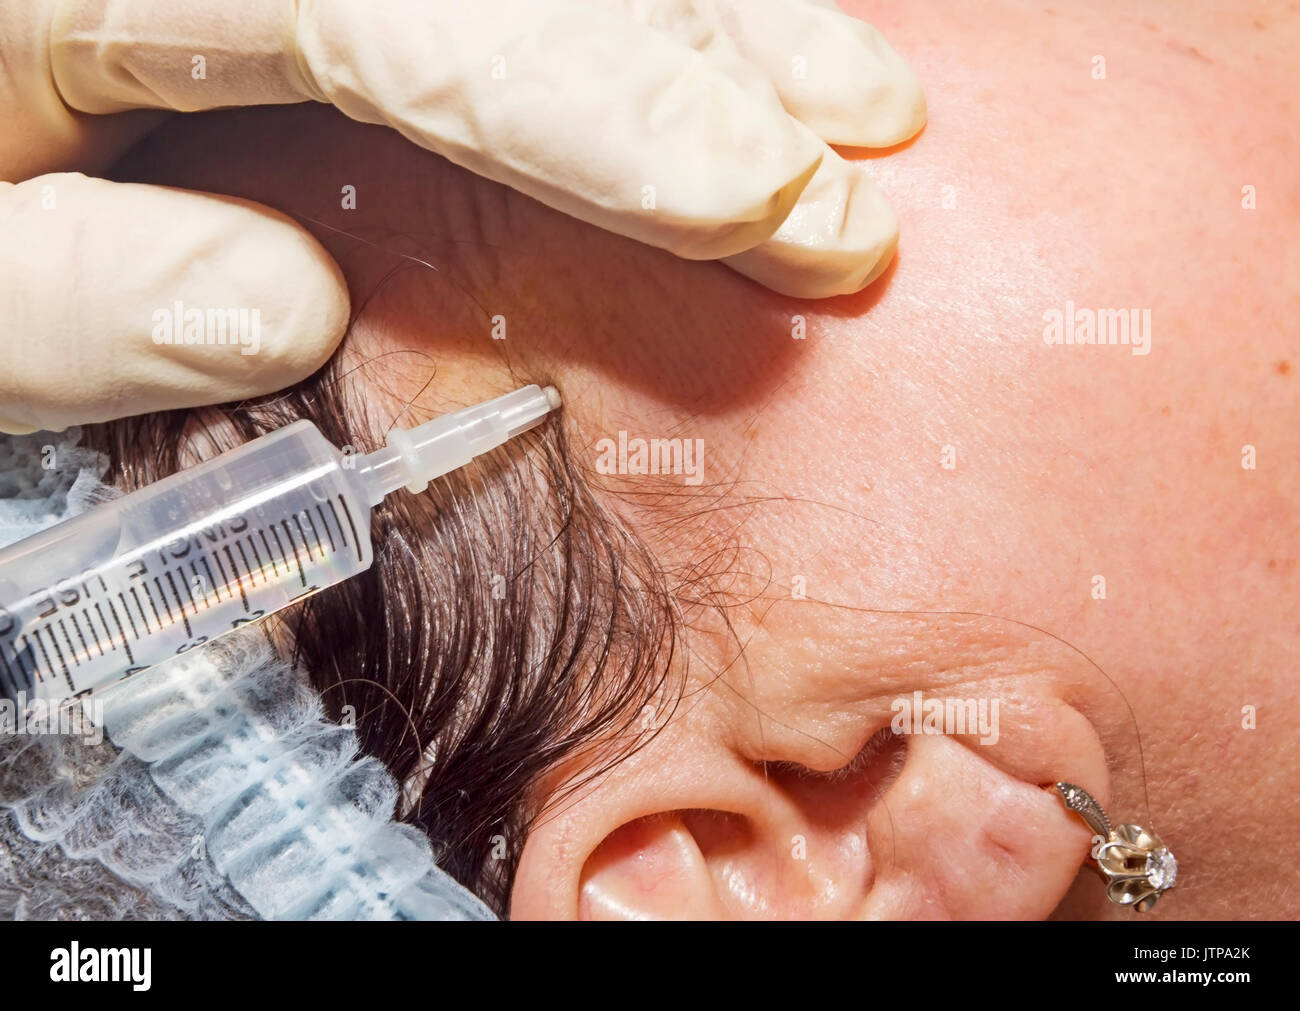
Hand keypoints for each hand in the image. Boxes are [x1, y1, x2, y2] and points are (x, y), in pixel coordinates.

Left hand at [0, 0, 923, 432]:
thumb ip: (76, 306)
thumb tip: (282, 307)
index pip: (405, 11)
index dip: (612, 111)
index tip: (772, 206)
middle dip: (711, 66)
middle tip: (857, 177)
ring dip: (718, 19)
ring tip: (858, 99)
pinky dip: (642, 19)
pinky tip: (735, 48)